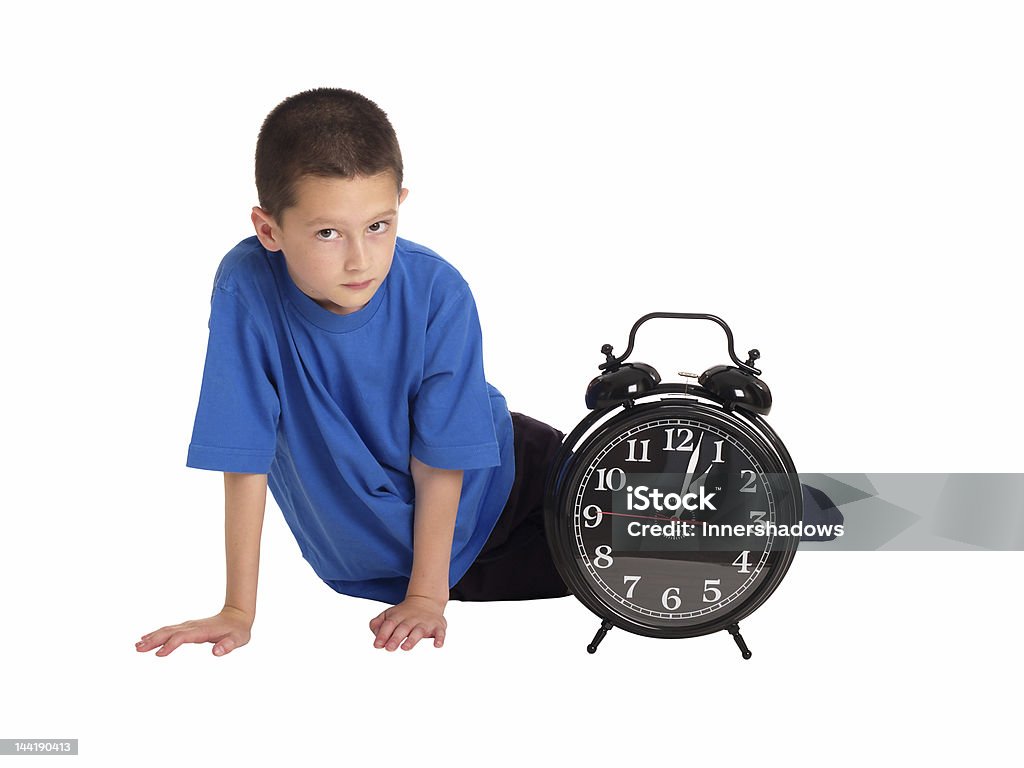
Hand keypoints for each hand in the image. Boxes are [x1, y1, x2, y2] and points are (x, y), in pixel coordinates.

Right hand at [135, 605, 253, 656]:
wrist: (237, 615)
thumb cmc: (238, 630)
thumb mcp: (238, 639)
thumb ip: (228, 645)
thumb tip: (216, 652)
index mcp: (202, 630)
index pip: (182, 637)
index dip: (170, 645)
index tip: (158, 654)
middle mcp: (192, 626)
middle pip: (170, 632)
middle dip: (154, 640)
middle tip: (138, 649)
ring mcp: (189, 626)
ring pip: (167, 630)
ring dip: (152, 637)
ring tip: (137, 646)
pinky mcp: (187, 627)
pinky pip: (169, 630)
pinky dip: (157, 634)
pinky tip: (146, 639)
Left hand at [368, 595, 446, 650]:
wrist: (426, 600)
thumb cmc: (403, 614)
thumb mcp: (388, 615)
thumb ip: (377, 625)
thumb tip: (376, 640)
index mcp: (397, 617)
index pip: (388, 625)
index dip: (382, 635)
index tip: (377, 645)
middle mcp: (411, 619)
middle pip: (403, 628)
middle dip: (396, 638)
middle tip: (389, 648)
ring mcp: (424, 623)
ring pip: (419, 631)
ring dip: (412, 640)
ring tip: (405, 647)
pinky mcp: (437, 627)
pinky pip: (440, 632)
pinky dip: (439, 638)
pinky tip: (437, 644)